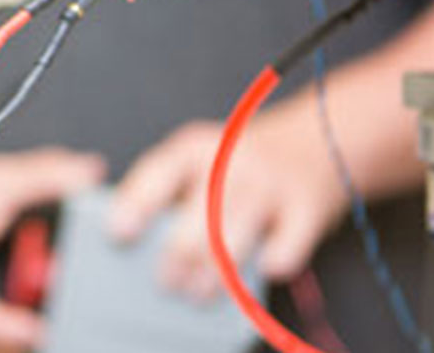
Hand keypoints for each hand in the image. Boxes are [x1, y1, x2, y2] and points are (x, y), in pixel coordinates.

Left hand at [106, 112, 344, 299]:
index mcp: (195, 148)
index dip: (137, 204)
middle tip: (166, 283)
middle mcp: (232, 161)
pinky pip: (286, 248)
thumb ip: (172, 194)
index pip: (158, 173)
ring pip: (235, 239)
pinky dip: (272, 263)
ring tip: (197, 294)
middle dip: (177, 257)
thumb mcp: (202, 160)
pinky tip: (263, 267)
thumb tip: (141, 250)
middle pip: (197, 217)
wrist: (314, 140)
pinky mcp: (307, 208)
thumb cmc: (241, 164)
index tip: (119, 234)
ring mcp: (271, 184)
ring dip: (213, 275)